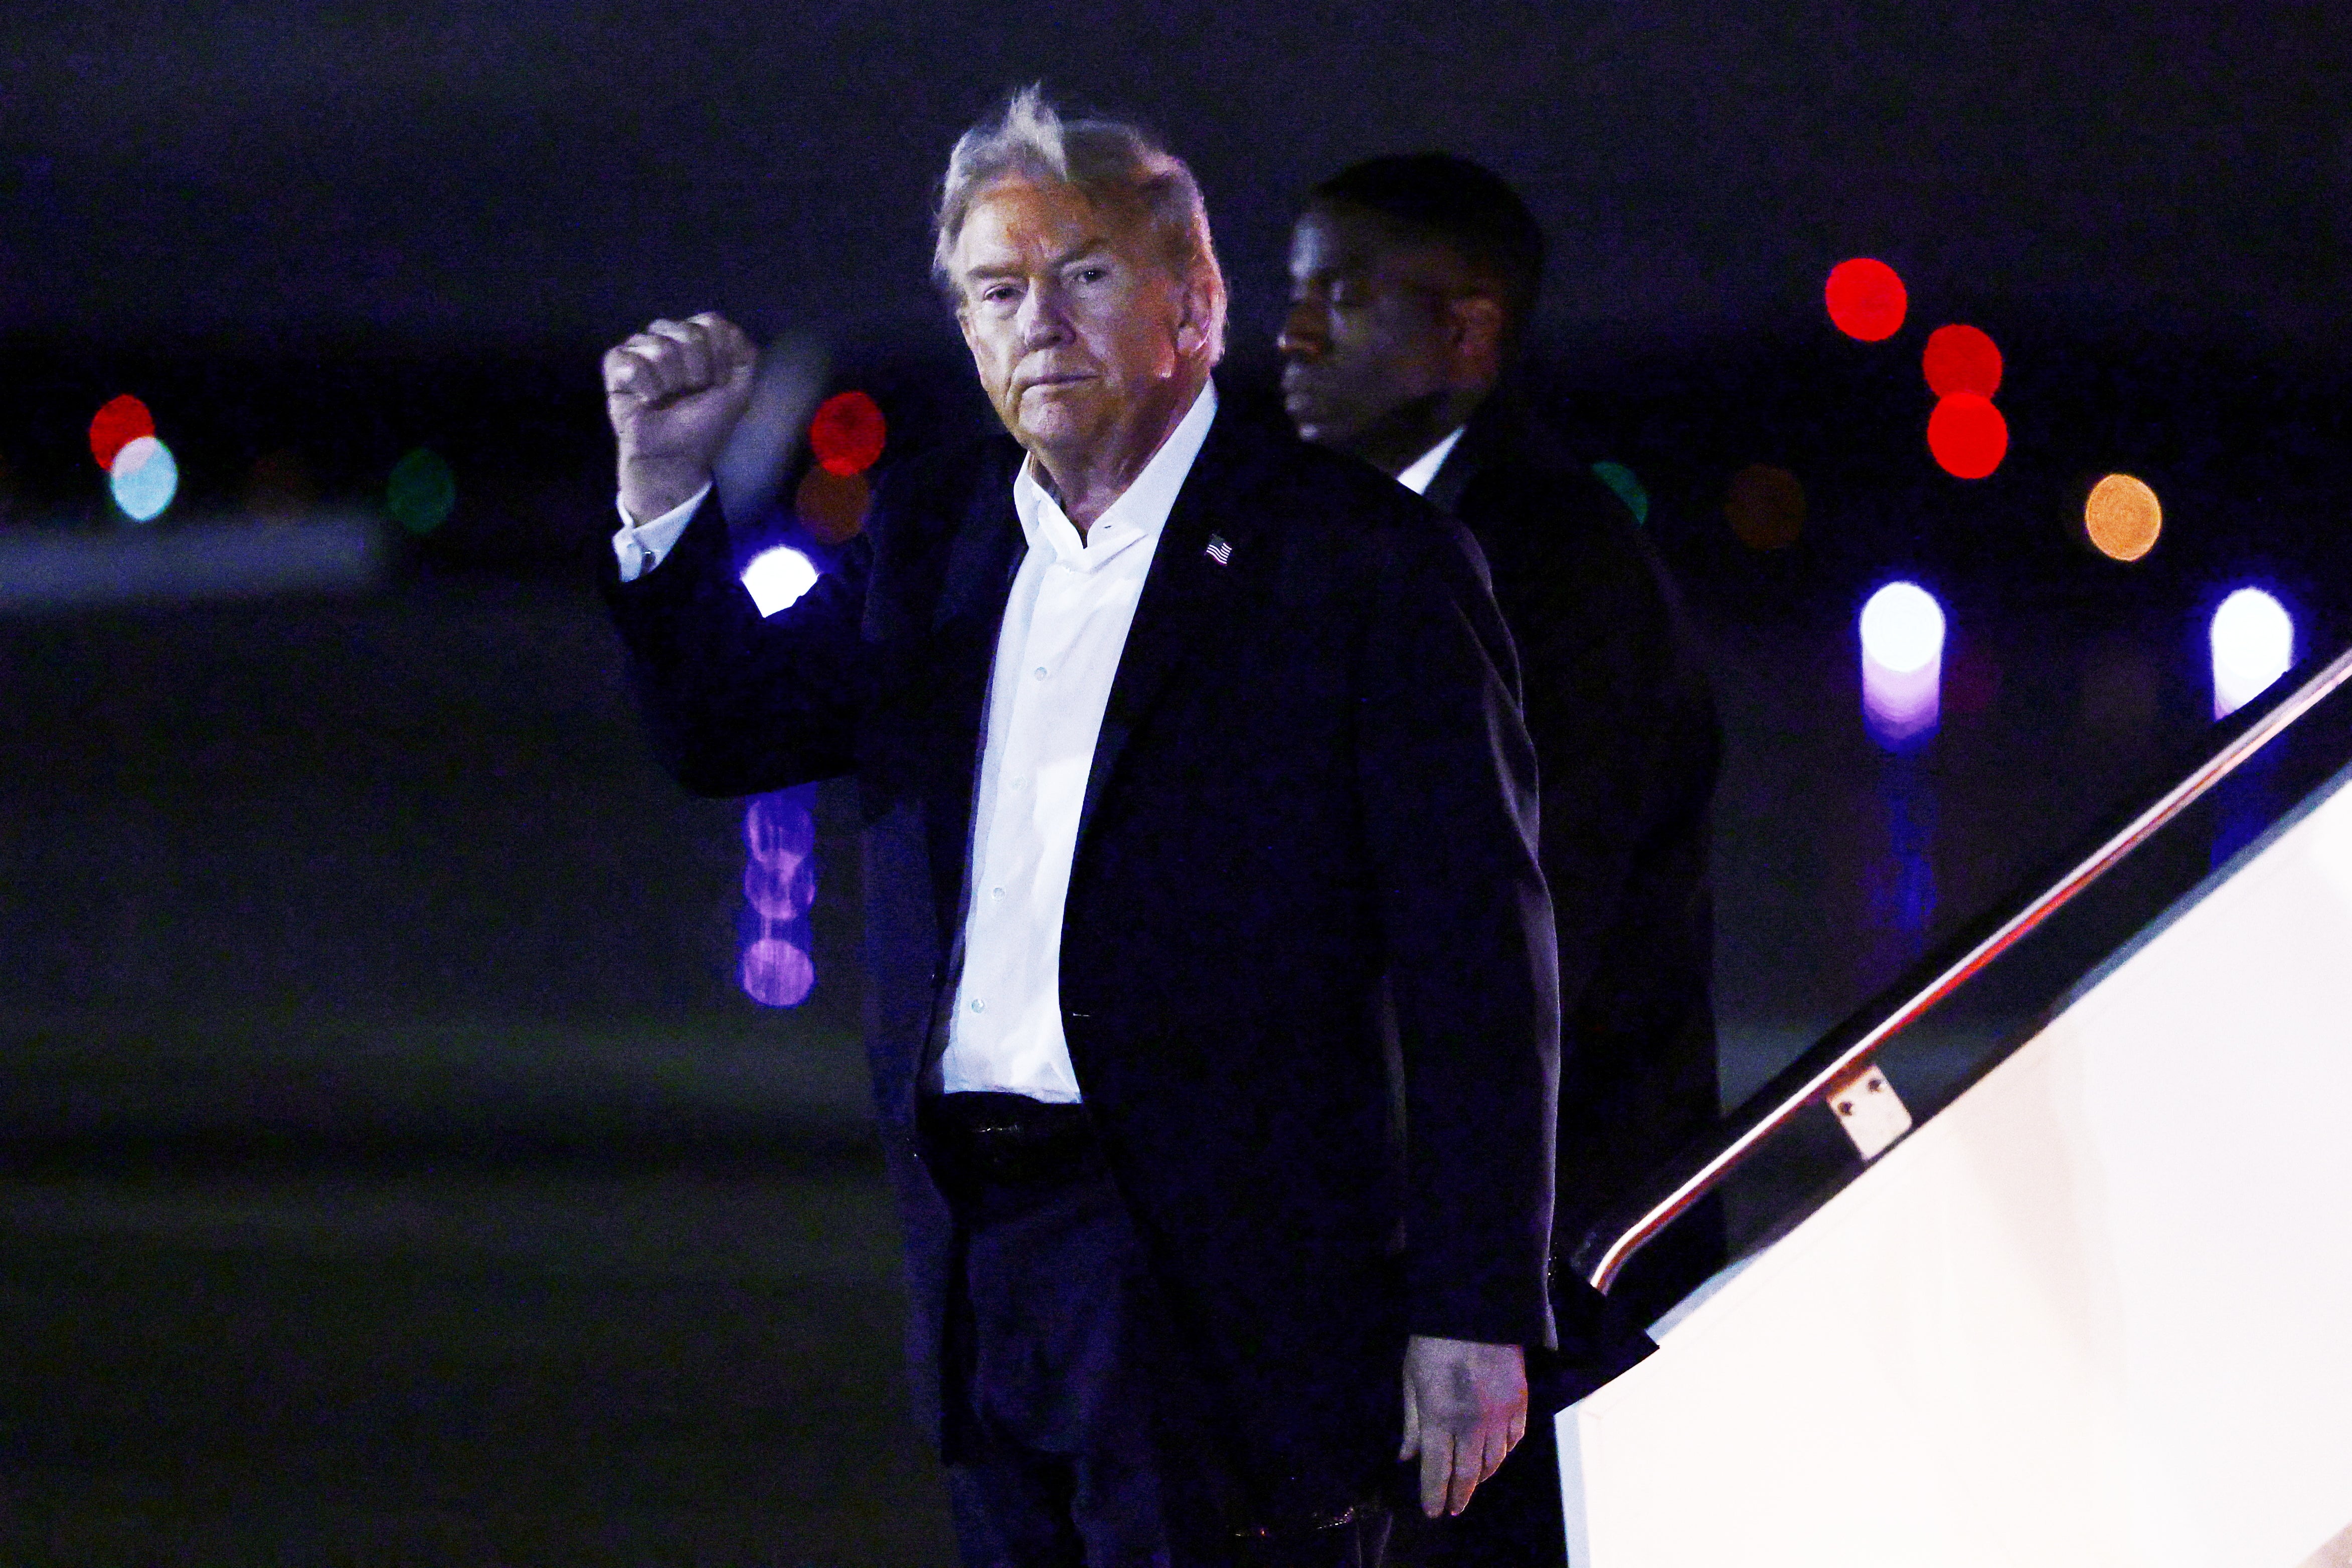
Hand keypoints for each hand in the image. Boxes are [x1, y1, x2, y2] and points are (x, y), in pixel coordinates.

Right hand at [603, 312, 757, 522]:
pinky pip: (631, 361)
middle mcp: (667, 336)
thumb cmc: (704, 424)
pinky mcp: (615, 364)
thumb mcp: (738, 390)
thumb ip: (744, 354)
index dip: (719, 359)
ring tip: (667, 399)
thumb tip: (729, 326)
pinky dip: (645, 387)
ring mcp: (640, 347)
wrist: (676, 456)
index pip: (711, 324)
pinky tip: (646, 400)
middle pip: (689, 333)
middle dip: (697, 372)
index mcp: (696, 338)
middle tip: (690, 394)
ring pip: (661, 348)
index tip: (716, 384)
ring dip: (671, 383)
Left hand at [1398, 1334, 1526, 1518]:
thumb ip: (1412, 1424)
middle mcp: (1472, 1425)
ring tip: (1470, 1484)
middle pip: (1468, 1474)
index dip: (1434, 1495)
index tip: (1432, 1511)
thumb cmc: (1432, 1342)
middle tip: (1452, 1509)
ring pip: (1493, 1461)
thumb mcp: (1411, 1381)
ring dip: (1481, 1477)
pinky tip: (1494, 1457)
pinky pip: (1514, 1440)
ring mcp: (1499, 1416)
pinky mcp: (1519, 1403)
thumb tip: (1407, 1458)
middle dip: (1458, 1496)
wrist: (1475, 1309)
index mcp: (1439, 1419)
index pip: (1437, 1471)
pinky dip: (1503, 1454)